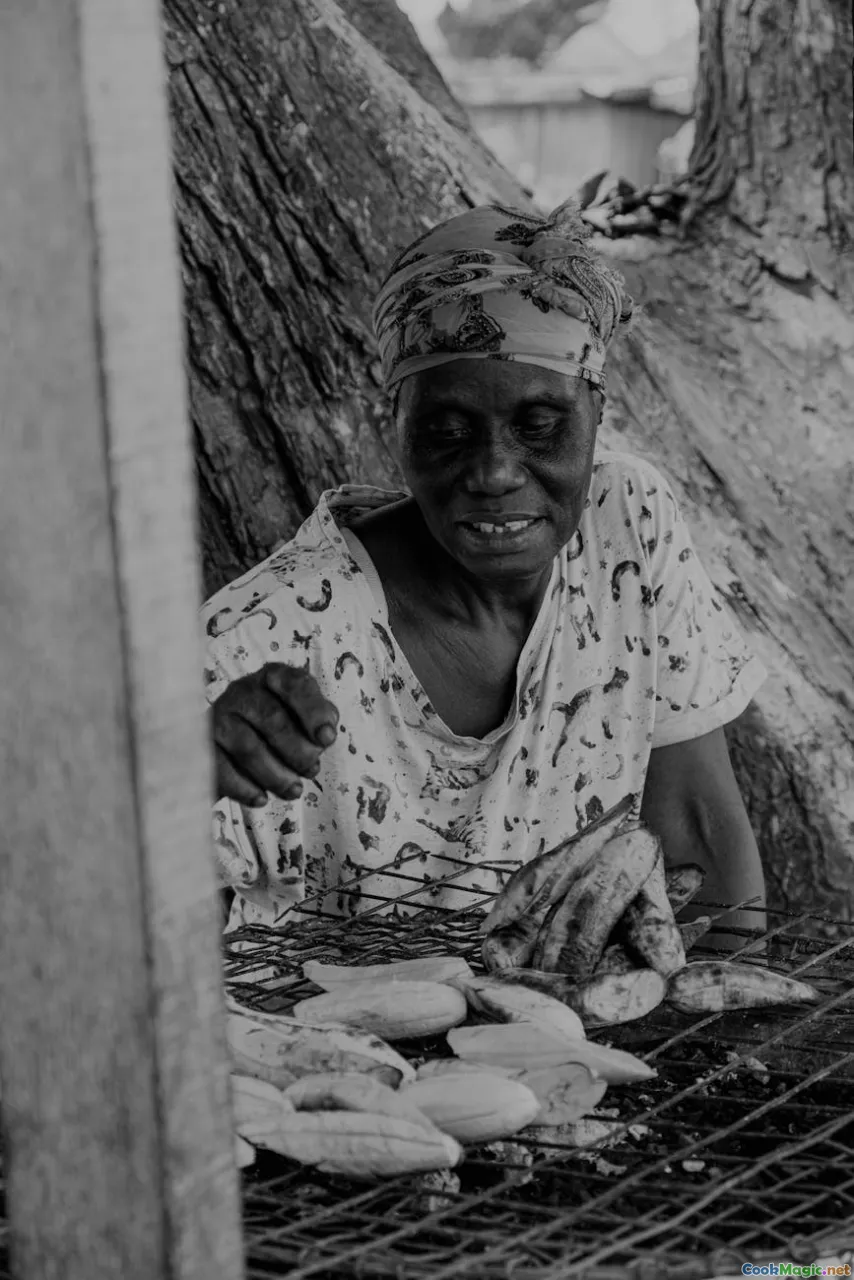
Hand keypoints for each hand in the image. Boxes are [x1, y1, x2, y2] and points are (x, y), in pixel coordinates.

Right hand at [210, 663, 338, 807]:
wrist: (230, 750)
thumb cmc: (278, 730)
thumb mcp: (304, 719)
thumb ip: (320, 720)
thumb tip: (325, 735)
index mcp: (274, 678)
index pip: (295, 685)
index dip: (314, 713)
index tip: (327, 740)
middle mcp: (243, 690)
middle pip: (273, 720)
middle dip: (299, 753)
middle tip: (310, 771)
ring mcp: (218, 716)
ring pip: (249, 749)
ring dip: (276, 776)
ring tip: (293, 790)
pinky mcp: (202, 744)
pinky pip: (222, 769)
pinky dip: (245, 789)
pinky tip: (260, 798)